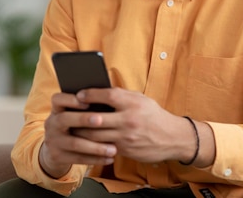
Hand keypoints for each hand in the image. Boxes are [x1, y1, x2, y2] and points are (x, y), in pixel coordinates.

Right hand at [38, 90, 116, 177]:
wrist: (55, 148)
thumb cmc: (74, 125)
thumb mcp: (72, 115)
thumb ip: (86, 109)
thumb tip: (108, 105)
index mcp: (56, 110)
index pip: (57, 99)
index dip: (70, 100)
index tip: (87, 102)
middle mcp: (52, 124)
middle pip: (65, 119)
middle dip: (83, 119)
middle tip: (101, 120)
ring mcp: (53, 141)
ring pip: (75, 143)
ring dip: (95, 147)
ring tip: (113, 149)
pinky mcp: (58, 156)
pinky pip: (78, 158)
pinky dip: (96, 159)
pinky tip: (109, 159)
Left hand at [70, 88, 199, 163]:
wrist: (173, 137)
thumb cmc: (153, 115)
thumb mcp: (141, 99)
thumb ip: (121, 95)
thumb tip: (99, 91)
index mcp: (132, 103)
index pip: (107, 95)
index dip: (90, 94)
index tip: (79, 94)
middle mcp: (128, 119)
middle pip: (96, 118)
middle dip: (79, 117)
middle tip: (68, 114)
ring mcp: (126, 137)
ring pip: (95, 136)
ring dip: (81, 132)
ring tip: (71, 127)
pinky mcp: (125, 150)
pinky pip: (103, 147)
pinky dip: (92, 144)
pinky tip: (83, 140)